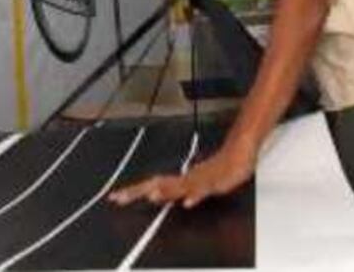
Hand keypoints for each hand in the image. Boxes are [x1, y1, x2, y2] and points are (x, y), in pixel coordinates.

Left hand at [107, 139, 256, 208]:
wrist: (239, 151)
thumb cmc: (218, 169)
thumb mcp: (195, 183)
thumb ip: (178, 189)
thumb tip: (157, 194)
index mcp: (179, 179)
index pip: (152, 185)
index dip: (134, 190)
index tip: (114, 197)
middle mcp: (186, 178)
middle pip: (159, 185)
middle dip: (139, 191)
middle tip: (118, 198)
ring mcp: (200, 179)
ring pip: (180, 187)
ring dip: (165, 192)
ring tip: (150, 197)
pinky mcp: (215, 182)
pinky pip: (204, 190)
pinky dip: (195, 196)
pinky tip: (187, 203)